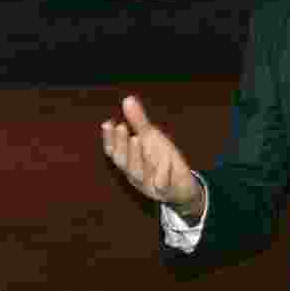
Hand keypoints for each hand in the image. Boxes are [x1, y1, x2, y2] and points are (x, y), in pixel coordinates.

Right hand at [101, 95, 202, 212]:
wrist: (182, 186)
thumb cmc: (162, 159)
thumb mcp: (152, 138)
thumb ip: (139, 122)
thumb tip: (127, 99)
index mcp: (129, 162)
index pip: (114, 152)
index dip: (109, 139)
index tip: (107, 123)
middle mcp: (135, 174)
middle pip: (123, 162)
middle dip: (121, 145)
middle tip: (121, 127)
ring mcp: (149, 185)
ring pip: (139, 173)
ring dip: (137, 156)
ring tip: (137, 138)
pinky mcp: (166, 191)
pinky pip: (163, 184)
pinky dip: (164, 173)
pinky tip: (167, 160)